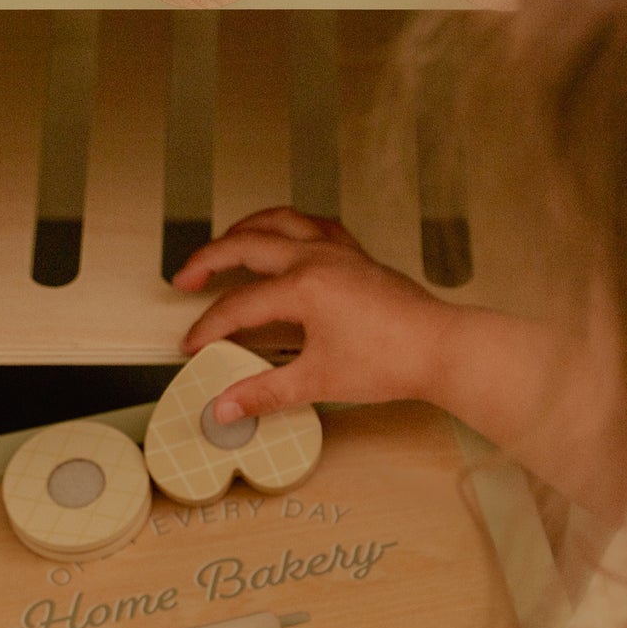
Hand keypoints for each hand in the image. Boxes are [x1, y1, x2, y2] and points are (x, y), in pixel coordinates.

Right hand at [172, 209, 449, 421]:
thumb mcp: (319, 381)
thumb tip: (226, 407)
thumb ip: (264, 392)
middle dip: (208, 260)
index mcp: (303, 287)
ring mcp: (339, 251)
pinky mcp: (357, 255)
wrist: (441, 348)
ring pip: (280, 220)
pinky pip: (314, 225)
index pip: (238, 305)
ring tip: (224, 243)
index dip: (208, 328)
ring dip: (245, 228)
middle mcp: (317, 258)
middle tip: (184, 278)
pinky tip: (284, 237)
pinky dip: (289, 226)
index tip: (193, 346)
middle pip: (246, 245)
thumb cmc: (392, 360)